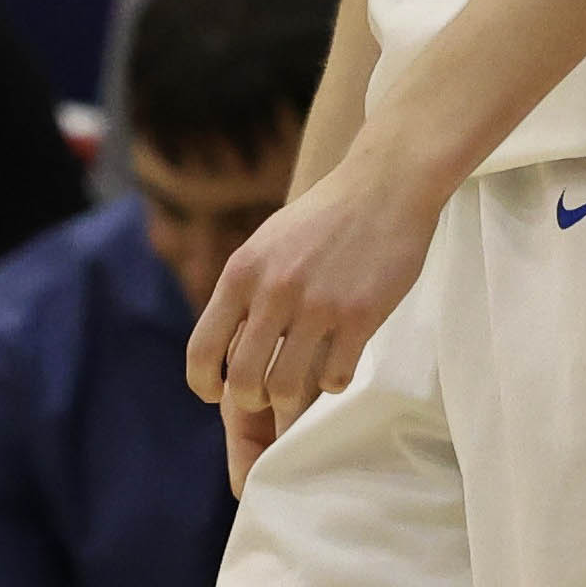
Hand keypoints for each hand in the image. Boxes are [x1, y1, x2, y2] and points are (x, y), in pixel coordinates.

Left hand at [185, 138, 441, 491]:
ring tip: (301, 387)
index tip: (213, 395)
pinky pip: (334, 378)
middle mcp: (274, 290)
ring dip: (291, 400)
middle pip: (243, 380)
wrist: (383, 186)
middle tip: (265, 396)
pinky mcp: (360, 316)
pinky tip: (337, 366)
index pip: (202, 348)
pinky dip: (332, 382)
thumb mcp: (266, 244)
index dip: (202, 382)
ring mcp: (318, 305)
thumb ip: (244, 288)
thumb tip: (225, 342)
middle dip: (250, 400)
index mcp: (242, 272)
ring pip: (286, 388)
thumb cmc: (323, 218)